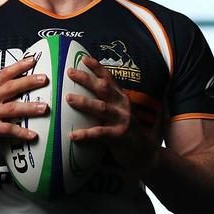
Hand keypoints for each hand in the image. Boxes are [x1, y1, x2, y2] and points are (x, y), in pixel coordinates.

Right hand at [0, 56, 48, 163]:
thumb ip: (6, 100)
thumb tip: (29, 93)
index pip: (4, 74)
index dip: (18, 66)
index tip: (33, 60)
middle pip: (10, 87)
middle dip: (28, 81)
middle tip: (43, 79)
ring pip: (11, 108)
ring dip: (29, 107)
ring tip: (44, 108)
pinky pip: (7, 129)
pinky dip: (21, 132)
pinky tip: (32, 135)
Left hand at [65, 56, 158, 178]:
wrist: (145, 154)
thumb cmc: (124, 132)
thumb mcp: (116, 114)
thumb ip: (104, 105)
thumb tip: (80, 97)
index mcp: (121, 97)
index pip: (109, 78)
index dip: (97, 67)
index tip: (83, 58)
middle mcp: (123, 105)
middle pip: (103, 87)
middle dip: (86, 78)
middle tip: (69, 72)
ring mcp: (122, 119)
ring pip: (101, 107)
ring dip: (84, 101)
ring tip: (68, 98)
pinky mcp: (120, 136)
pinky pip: (100, 134)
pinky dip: (86, 134)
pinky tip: (73, 136)